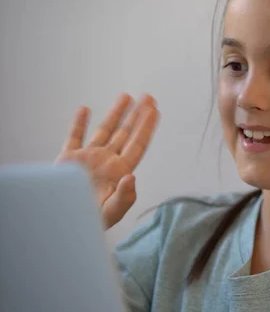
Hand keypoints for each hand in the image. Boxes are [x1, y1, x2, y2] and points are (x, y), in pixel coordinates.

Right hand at [56, 94, 158, 229]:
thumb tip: (131, 177)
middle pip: (126, 133)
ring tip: (126, 96)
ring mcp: (88, 159)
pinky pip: (74, 137)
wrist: (63, 223)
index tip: (155, 110)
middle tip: (149, 97)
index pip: (138, 144)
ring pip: (104, 130)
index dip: (147, 126)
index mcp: (120, 171)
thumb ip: (124, 196)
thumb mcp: (111, 212)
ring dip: (115, 113)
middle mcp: (107, 161)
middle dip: (137, 115)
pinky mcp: (68, 160)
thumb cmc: (90, 222)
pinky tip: (85, 109)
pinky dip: (79, 123)